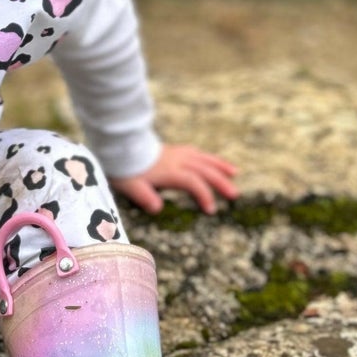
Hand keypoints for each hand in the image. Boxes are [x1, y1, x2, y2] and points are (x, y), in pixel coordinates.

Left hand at [109, 144, 238, 215]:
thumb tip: (157, 208)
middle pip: (204, 170)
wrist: (121, 146)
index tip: (211, 210)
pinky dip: (208, 157)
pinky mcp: (175, 150)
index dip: (204, 195)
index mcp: (169, 171)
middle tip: (234, 194)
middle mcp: (178, 160)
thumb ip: (144, 196)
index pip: (192, 182)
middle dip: (221, 182)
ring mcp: (178, 153)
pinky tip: (213, 162)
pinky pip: (197, 152)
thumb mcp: (131, 185)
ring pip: (204, 158)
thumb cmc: (126, 168)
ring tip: (235, 173)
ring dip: (220, 166)